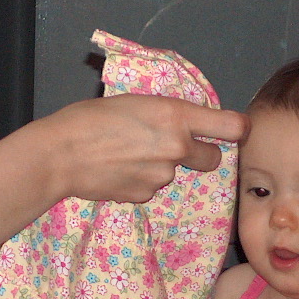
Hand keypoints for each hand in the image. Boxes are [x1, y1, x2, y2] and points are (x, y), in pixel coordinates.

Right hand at [35, 94, 247, 203]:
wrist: (60, 155)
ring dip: (161, 166)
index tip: (234, 132)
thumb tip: (185, 123)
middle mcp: (176, 148)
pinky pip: (153, 188)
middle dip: (201, 154)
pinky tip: (118, 170)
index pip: (232, 127)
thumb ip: (167, 113)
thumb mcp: (136, 101)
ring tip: (127, 154)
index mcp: (175, 116)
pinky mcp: (145, 196)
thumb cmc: (89, 118)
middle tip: (175, 145)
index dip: (237, 130)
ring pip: (175, 173)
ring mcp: (162, 176)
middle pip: (213, 159)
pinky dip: (141, 180)